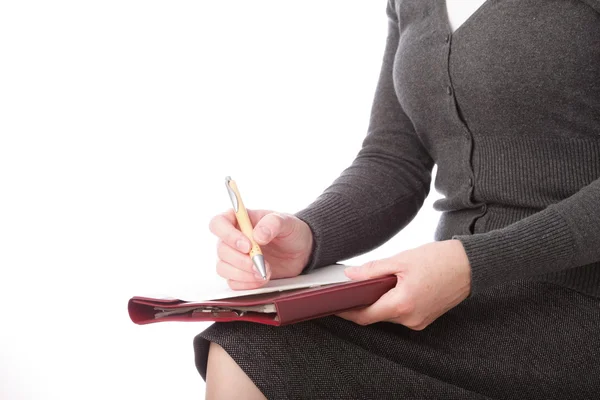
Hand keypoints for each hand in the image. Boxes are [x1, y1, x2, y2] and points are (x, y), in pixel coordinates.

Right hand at [209, 209, 313, 289]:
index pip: (218, 224)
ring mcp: (235, 257)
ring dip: (244, 273)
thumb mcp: (287, 222)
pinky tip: (261, 278)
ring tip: (264, 271)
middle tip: (260, 262)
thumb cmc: (290, 231)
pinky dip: (247, 283)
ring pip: (223, 268)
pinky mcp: (240, 274)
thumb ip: (272, 223)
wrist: (300, 251)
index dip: (228, 235)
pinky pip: (233, 282)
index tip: (247, 245)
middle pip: (221, 250)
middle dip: (240, 260)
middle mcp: (232, 238)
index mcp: (239, 220)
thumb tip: (258, 235)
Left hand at [336, 240, 470, 329]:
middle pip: (375, 316)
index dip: (346, 311)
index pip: (365, 316)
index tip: (333, 305)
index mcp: (402, 304)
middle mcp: (410, 319)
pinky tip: (392, 288)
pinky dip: (392, 303)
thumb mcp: (401, 260)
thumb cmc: (440, 259)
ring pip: (388, 315)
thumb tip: (350, 276)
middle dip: (361, 304)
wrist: (470, 266)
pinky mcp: (424, 319)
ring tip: (373, 284)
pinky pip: (400, 314)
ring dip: (378, 302)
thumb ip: (373, 270)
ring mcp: (419, 321)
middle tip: (348, 289)